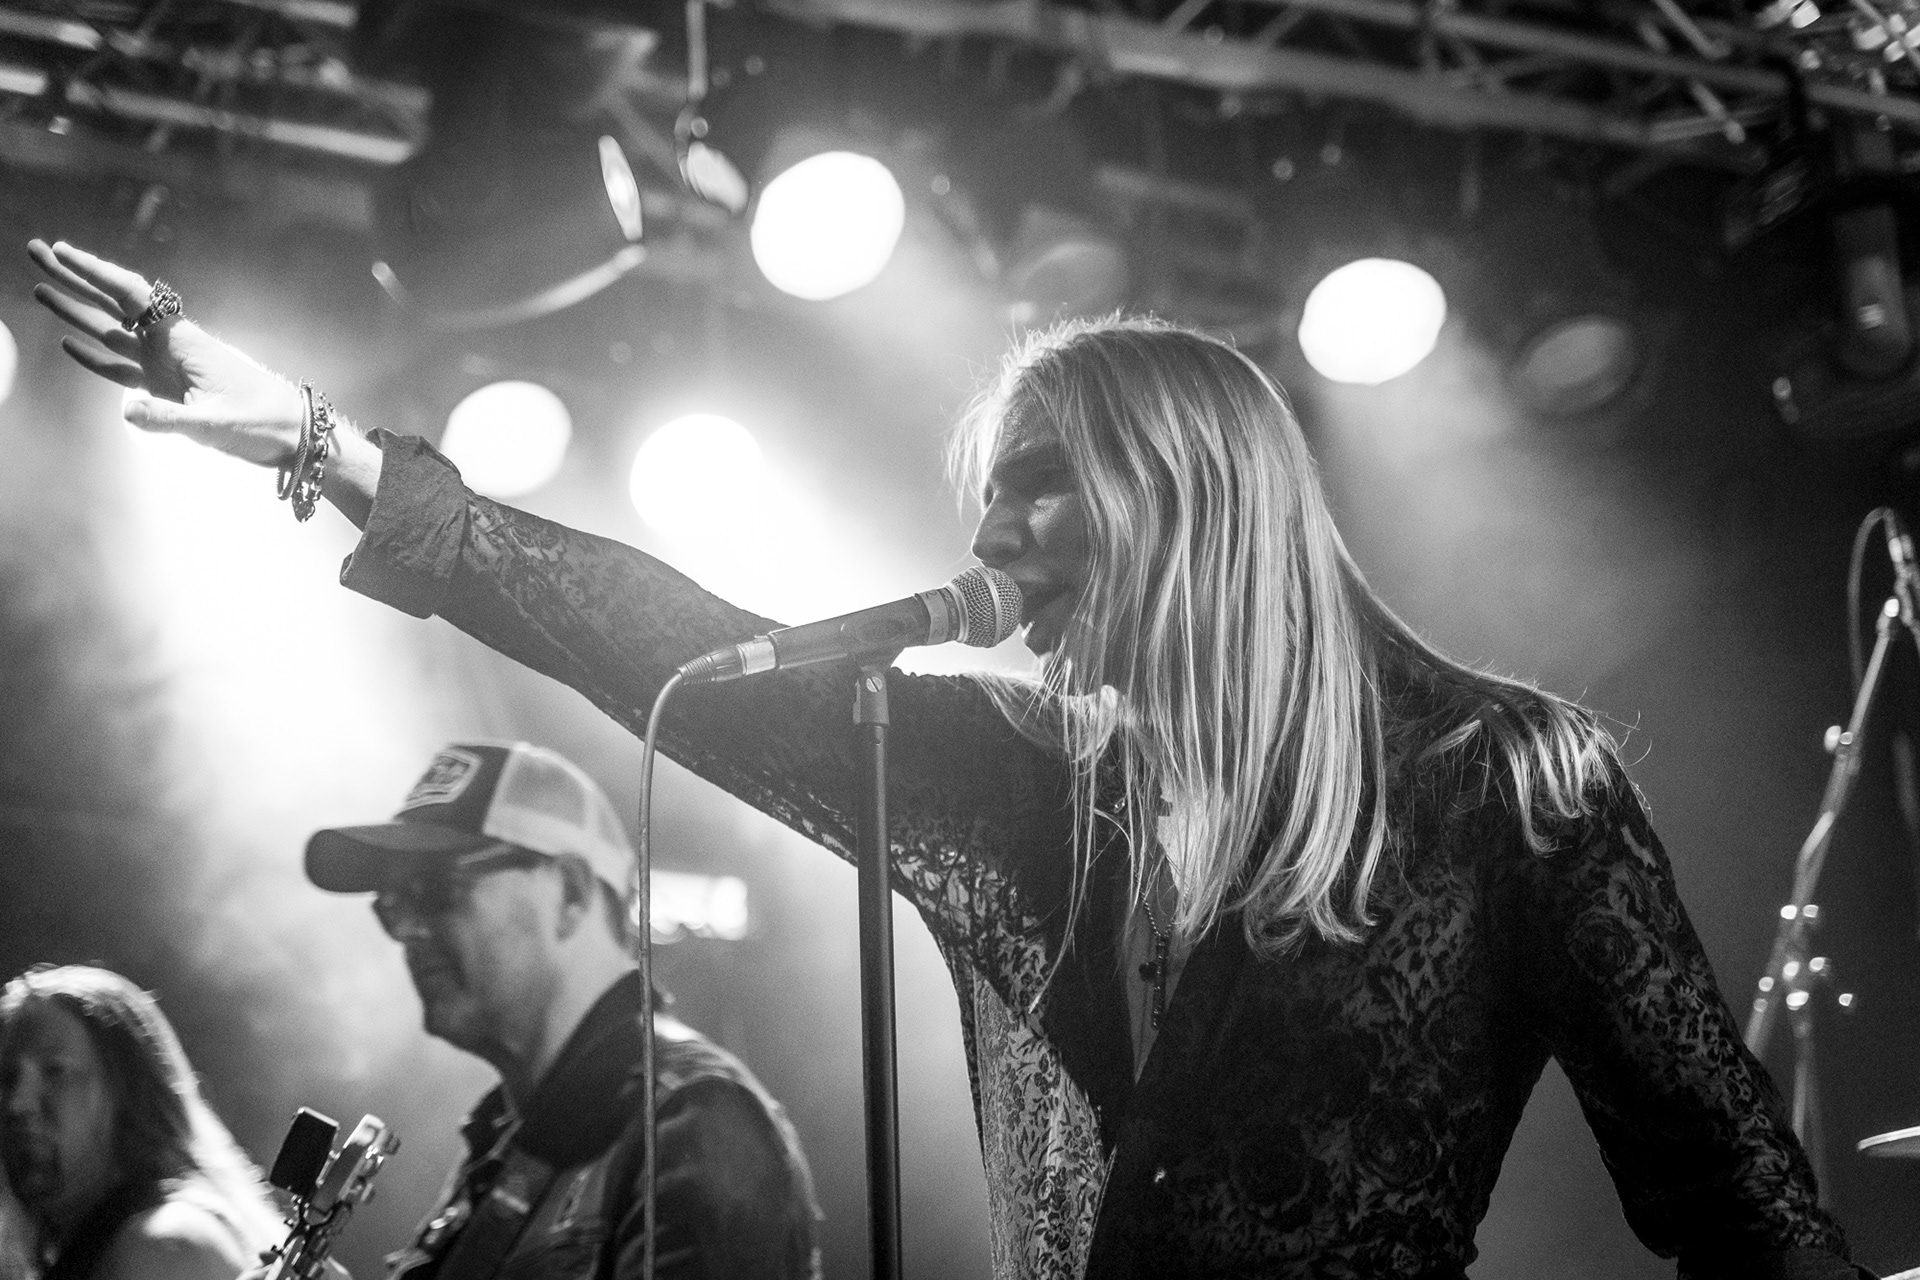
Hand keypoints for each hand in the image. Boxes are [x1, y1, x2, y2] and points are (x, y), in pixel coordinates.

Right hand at [28, 239, 304, 466]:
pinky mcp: (168, 391)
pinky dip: (96, 356)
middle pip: (113, 304)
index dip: (95, 272)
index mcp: (182, 342)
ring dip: (76, 313)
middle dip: (75, 279)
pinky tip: (71, 344)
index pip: (131, 296)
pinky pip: (123, 369)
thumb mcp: (215, 424)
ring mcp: (166, 368)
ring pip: (112, 333)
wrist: (292, 434)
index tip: (62, 251)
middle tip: (37, 251)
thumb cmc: (261, 423)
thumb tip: (125, 409)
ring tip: (40, 290)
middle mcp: (170, 347)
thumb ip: (169, 419)